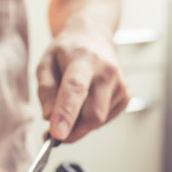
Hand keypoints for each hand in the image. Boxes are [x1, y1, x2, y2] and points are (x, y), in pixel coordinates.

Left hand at [36, 27, 128, 142]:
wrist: (94, 37)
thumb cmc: (67, 51)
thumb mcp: (45, 63)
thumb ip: (45, 90)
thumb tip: (48, 117)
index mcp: (84, 59)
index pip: (76, 88)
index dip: (66, 113)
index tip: (57, 135)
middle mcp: (107, 72)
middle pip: (93, 114)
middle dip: (72, 131)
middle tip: (52, 132)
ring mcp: (120, 84)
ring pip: (98, 121)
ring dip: (79, 124)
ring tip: (70, 105)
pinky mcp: (125, 96)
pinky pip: (104, 120)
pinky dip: (90, 120)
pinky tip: (85, 102)